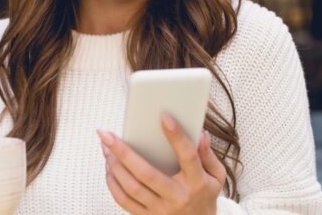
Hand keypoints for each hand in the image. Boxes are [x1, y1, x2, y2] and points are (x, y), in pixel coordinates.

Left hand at [97, 113, 225, 214]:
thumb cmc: (205, 196)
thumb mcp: (216, 177)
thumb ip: (208, 155)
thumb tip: (201, 134)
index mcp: (196, 182)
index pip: (188, 156)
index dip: (176, 136)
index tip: (164, 117)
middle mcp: (177, 197)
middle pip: (146, 173)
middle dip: (123, 152)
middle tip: (106, 135)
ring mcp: (160, 210)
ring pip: (131, 187)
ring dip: (114, 166)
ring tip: (105, 148)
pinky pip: (124, 201)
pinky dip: (112, 184)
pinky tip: (108, 169)